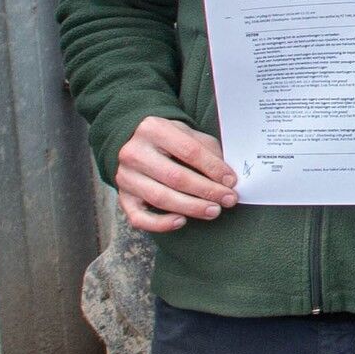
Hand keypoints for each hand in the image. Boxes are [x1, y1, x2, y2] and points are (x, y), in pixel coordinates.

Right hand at [115, 115, 236, 233]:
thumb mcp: (188, 134)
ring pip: (160, 198)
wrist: (134, 142)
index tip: (231, 181)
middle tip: (228, 200)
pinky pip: (139, 218)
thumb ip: (207, 150)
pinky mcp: (122, 197)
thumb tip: (227, 178)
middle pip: (175, 177)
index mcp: (153, 129)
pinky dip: (160, 224)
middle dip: (207, 191)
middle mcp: (134, 152)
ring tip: (213, 211)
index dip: (213, 168)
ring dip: (191, 208)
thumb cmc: (169, 140)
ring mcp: (125, 176)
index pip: (189, 151)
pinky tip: (181, 221)